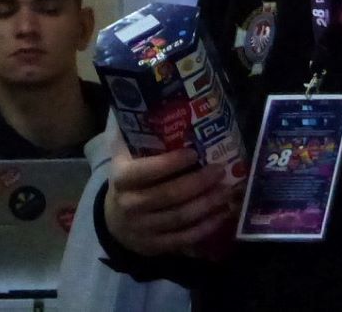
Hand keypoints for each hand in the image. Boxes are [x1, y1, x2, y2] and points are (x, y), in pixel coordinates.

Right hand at [103, 142, 236, 257]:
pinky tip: (222, 214)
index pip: (146, 171)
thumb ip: (129, 129)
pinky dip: (206, 227)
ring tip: (228, 191)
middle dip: (198, 183)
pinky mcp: (156, 246)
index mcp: (121, 178)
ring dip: (207, 204)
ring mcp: (143, 228)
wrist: (113, 222)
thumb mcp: (121, 155)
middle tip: (220, 170)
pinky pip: (184, 238)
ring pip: (180, 218)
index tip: (195, 152)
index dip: (171, 163)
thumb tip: (143, 96)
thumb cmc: (125, 180)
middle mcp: (130, 204)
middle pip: (169, 195)